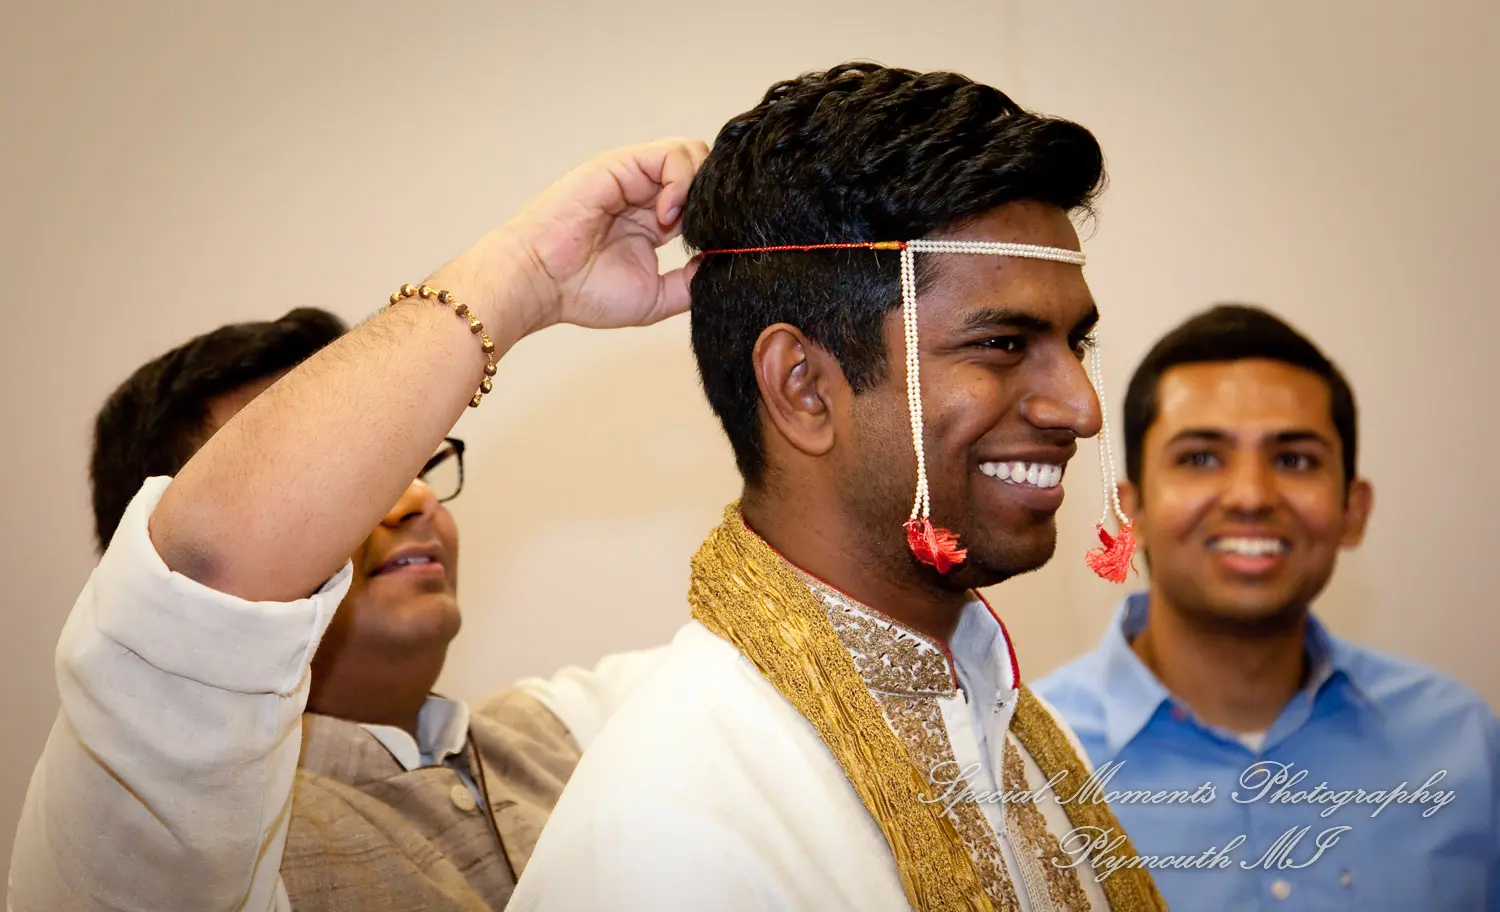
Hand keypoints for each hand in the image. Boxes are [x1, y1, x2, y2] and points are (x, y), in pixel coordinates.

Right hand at [457, 138, 709, 336]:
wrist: (541, 282)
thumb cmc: (582, 293)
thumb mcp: (655, 299)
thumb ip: (690, 283)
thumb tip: (722, 266)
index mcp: (653, 221)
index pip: (701, 200)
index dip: (717, 216)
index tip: (715, 245)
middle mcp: (645, 194)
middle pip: (702, 172)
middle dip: (713, 198)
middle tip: (703, 231)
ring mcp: (634, 176)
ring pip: (692, 155)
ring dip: (697, 189)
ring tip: (679, 225)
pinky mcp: (622, 165)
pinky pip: (671, 155)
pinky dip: (681, 180)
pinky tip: (668, 215)